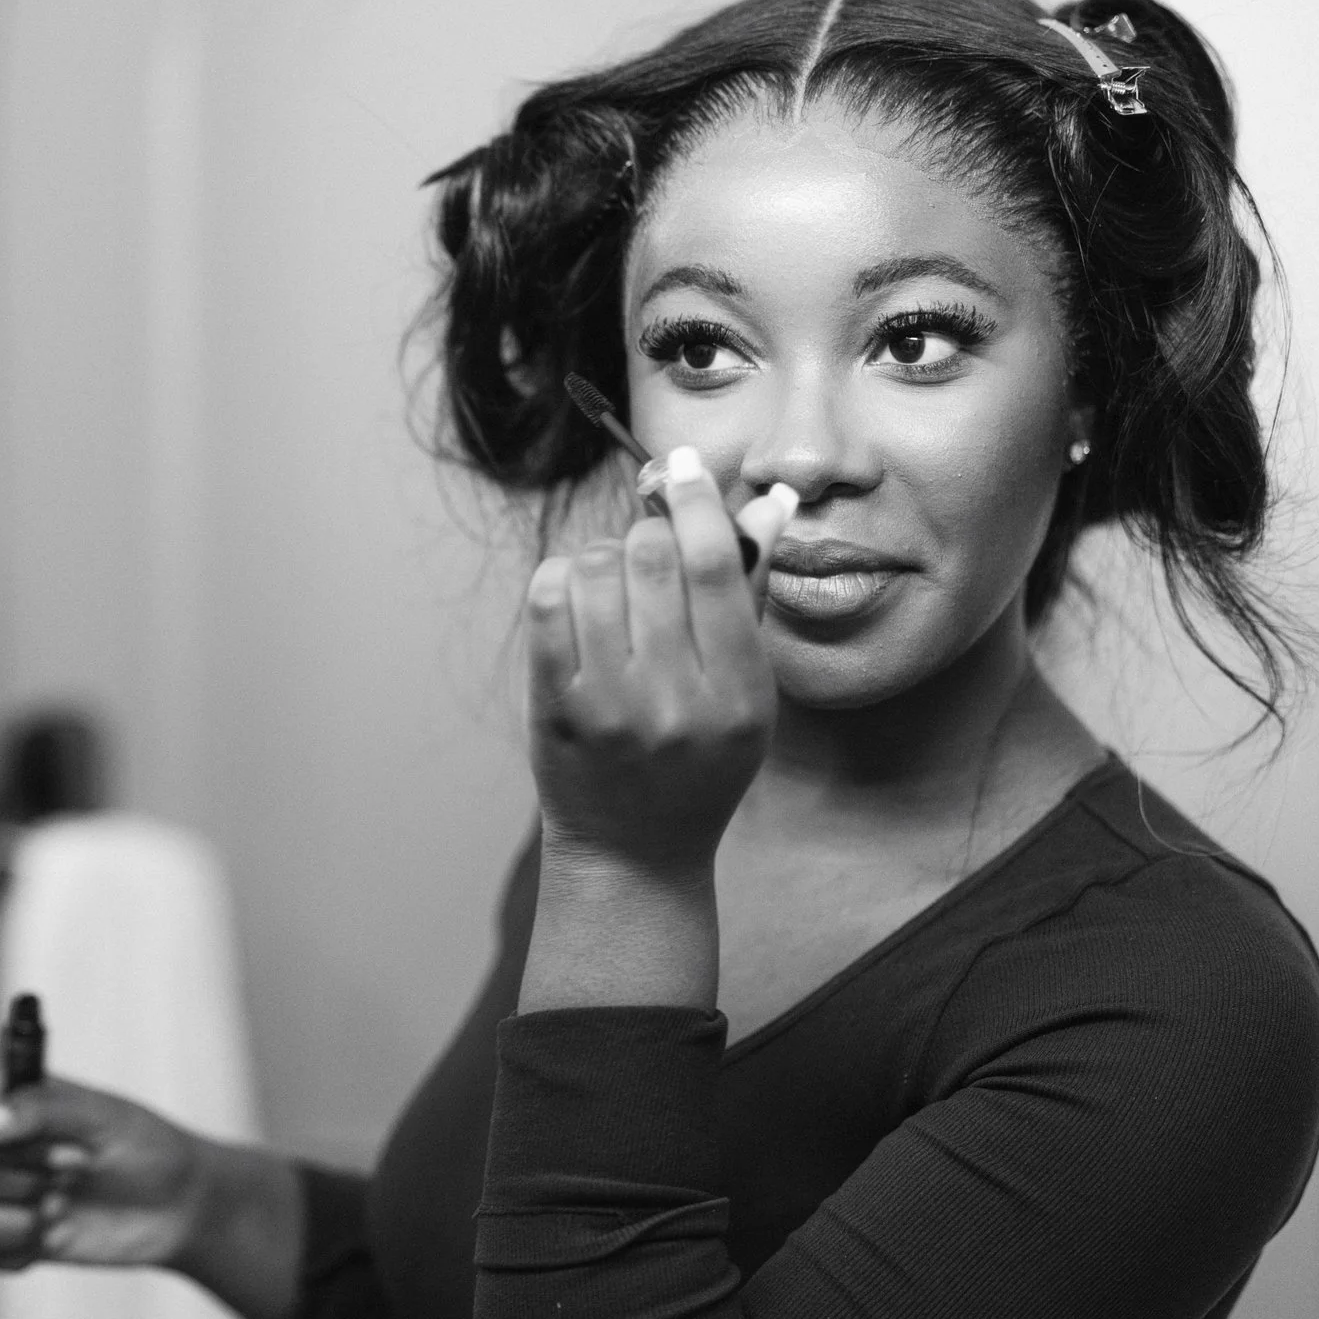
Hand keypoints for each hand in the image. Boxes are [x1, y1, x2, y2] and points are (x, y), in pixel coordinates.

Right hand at [0, 1073, 305, 1318]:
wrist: (178, 1206)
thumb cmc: (145, 1147)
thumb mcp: (101, 1118)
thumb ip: (36, 1111)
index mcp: (5, 1098)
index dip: (8, 1147)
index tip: (66, 1153)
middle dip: (23, 1183)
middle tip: (77, 1175)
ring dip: (12, 1223)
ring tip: (60, 1213)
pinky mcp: (3, 1236)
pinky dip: (17, 1252)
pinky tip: (56, 1237)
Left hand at [526, 450, 796, 879]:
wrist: (633, 852)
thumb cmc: (697, 763)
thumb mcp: (745, 693)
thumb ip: (749, 597)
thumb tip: (770, 502)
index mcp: (740, 694)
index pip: (716, 567)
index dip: (697, 502)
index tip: (682, 466)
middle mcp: (678, 701)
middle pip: (652, 558)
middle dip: (646, 534)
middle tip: (647, 551)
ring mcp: (611, 707)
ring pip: (596, 570)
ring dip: (602, 557)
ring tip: (613, 588)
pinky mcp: (556, 710)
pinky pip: (548, 602)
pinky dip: (561, 579)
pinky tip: (577, 598)